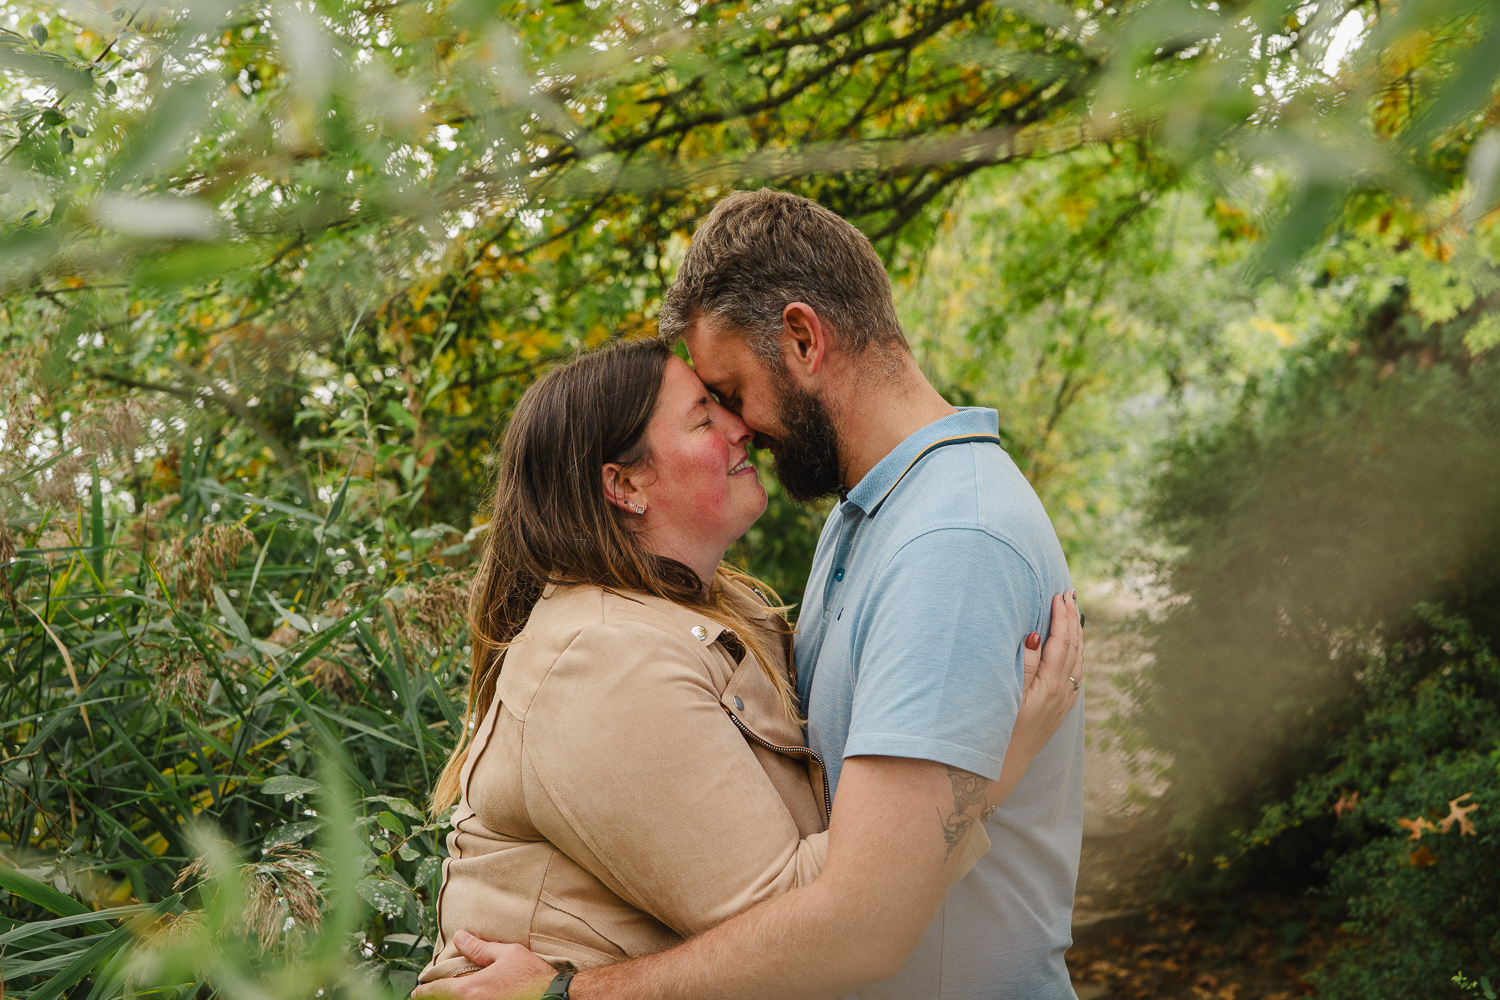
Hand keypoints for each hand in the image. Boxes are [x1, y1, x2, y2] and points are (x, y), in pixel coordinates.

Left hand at [409, 930, 557, 999]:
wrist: (553, 998)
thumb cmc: (532, 976)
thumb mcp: (507, 954)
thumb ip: (480, 948)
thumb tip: (459, 938)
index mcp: (471, 990)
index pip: (438, 991)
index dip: (424, 991)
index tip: (416, 992)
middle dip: (436, 997)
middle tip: (428, 995)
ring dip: (451, 999)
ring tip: (447, 995)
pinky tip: (470, 998)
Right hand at [987, 590, 1083, 807]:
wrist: (998, 771)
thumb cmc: (996, 731)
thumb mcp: (1008, 694)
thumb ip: (1023, 664)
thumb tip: (1036, 636)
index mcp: (1051, 686)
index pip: (1062, 642)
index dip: (1061, 616)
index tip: (1060, 594)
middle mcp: (1062, 695)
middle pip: (1074, 649)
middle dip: (1072, 620)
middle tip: (1069, 596)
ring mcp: (1061, 705)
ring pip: (1076, 662)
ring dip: (1075, 636)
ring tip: (1072, 616)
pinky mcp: (1057, 713)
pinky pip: (1073, 676)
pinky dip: (1073, 656)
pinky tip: (1068, 652)